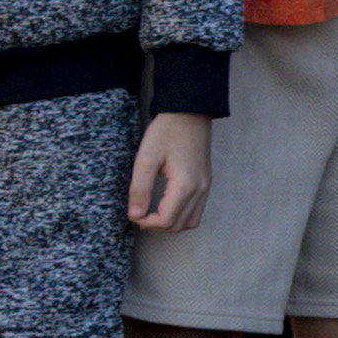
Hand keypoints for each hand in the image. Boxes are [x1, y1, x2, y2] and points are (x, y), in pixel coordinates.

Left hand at [125, 111, 211, 238]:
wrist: (189, 112)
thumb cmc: (167, 131)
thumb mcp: (146, 158)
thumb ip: (140, 189)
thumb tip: (134, 214)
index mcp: (185, 184)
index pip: (166, 220)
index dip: (145, 222)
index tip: (131, 212)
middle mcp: (200, 189)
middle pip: (178, 225)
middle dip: (156, 225)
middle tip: (138, 213)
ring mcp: (206, 186)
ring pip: (190, 222)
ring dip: (169, 223)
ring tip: (151, 212)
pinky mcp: (205, 182)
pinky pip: (196, 211)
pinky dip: (180, 216)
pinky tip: (165, 205)